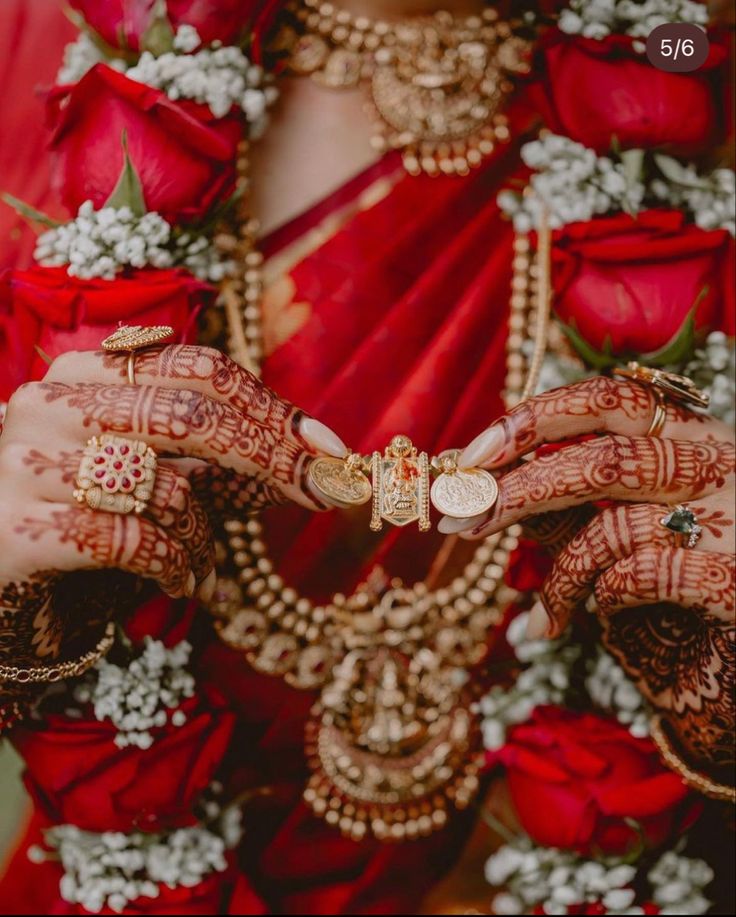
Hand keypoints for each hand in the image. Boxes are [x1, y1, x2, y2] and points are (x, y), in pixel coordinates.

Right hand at [0, 344, 342, 669]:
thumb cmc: (87, 521)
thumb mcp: (158, 478)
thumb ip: (222, 460)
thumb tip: (322, 462)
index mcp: (86, 373)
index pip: (198, 371)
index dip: (272, 408)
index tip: (331, 450)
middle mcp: (51, 403)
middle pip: (190, 415)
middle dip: (270, 459)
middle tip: (324, 495)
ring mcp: (26, 460)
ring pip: (167, 487)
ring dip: (206, 539)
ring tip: (204, 570)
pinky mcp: (18, 527)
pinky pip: (132, 540)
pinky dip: (172, 568)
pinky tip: (181, 585)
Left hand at [449, 376, 734, 766]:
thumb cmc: (687, 583)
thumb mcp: (631, 526)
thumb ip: (576, 498)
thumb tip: (487, 480)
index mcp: (694, 438)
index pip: (612, 398)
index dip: (536, 418)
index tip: (472, 455)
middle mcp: (721, 466)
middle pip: (604, 459)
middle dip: (519, 491)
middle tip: (461, 520)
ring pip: (615, 527)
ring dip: (558, 577)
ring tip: (538, 617)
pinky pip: (644, 578)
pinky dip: (602, 601)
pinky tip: (596, 621)